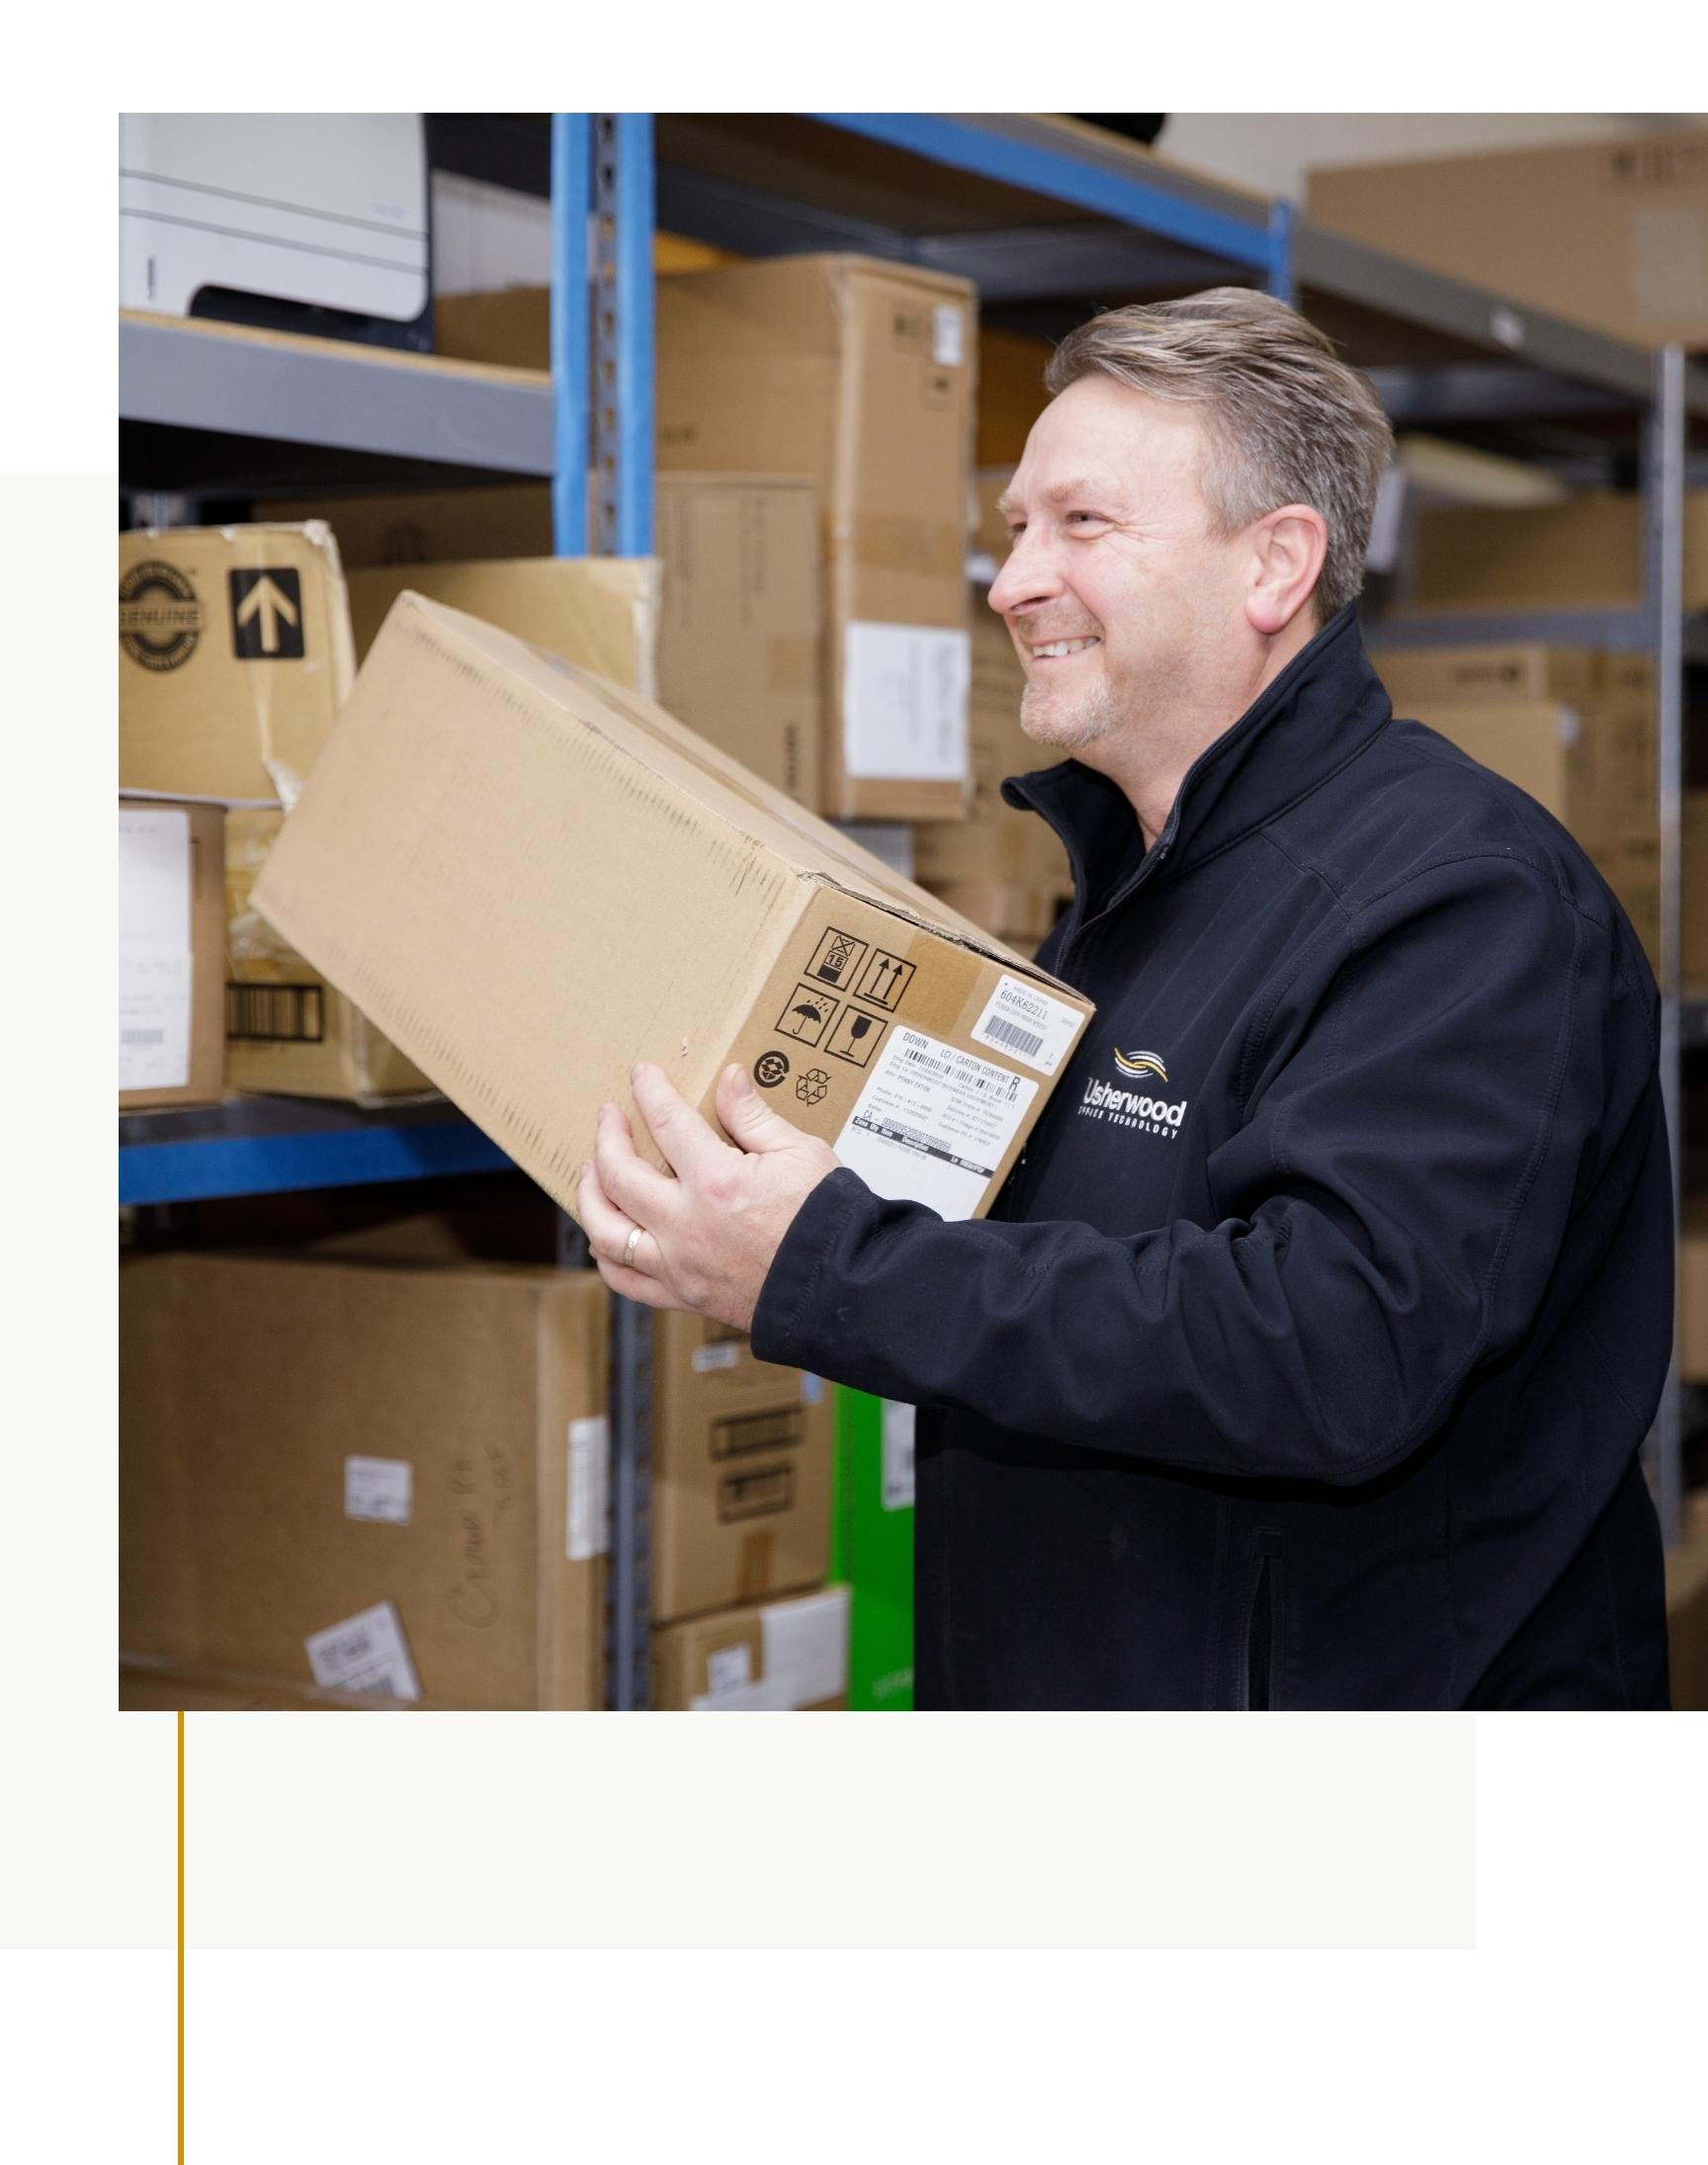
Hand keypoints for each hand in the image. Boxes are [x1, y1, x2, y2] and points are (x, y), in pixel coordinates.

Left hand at [577, 1061, 841, 1329]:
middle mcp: (686, 1225)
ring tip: (592, 1172)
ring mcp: (679, 1264)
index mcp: (716, 1182)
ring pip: (605, 1230)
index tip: (642, 1076)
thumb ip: (753, 1116)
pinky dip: (607, 1255)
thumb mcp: (799, 1152)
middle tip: (609, 1118)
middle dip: (607, 1137)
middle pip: (618, 1173)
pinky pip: (625, 1280)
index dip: (649, 1091)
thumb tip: (729, 1079)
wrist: (838, 1288)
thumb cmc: (827, 1223)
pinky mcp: (683, 1295)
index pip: (666, 1122)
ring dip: (590, 1195)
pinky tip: (606, 1234)